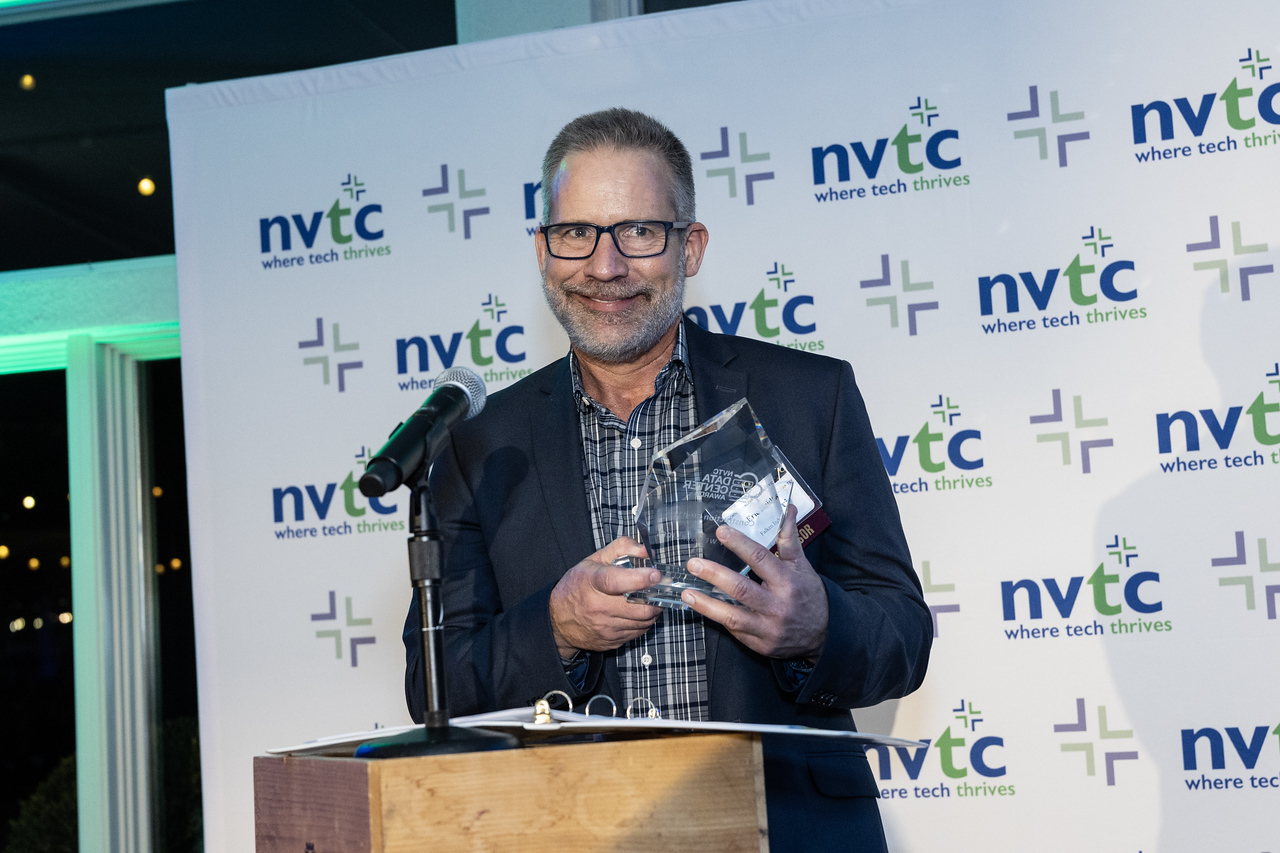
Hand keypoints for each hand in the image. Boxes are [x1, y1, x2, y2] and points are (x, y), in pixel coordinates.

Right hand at [549, 537, 661, 657]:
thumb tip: (645, 551)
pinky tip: (639, 612)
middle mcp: (598, 607)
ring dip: (653, 610)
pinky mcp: (611, 641)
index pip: (616, 581)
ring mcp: (605, 627)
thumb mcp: (594, 560)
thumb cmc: (577, 586)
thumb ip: (621, 548)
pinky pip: (638, 632)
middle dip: (656, 597)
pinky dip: (644, 622)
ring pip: (643, 621)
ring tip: (651, 599)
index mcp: (592, 582)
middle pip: (639, 607)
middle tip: (660, 588)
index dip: (639, 578)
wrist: (558, 620)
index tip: (655, 574)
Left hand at [682, 504, 828, 660]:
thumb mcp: (802, 566)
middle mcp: (777, 605)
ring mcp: (768, 627)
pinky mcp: (760, 644)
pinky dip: (717, 619)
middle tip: (693, 564)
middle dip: (714, 575)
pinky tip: (702, 608)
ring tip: (686, 593)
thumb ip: (789, 539)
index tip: (721, 531)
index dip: (740, 544)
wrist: (824, 634)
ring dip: (706, 604)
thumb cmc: (807, 594)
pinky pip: (735, 631)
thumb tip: (788, 509)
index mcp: (787, 581)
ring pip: (733, 616)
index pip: (761, 558)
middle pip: (741, 588)